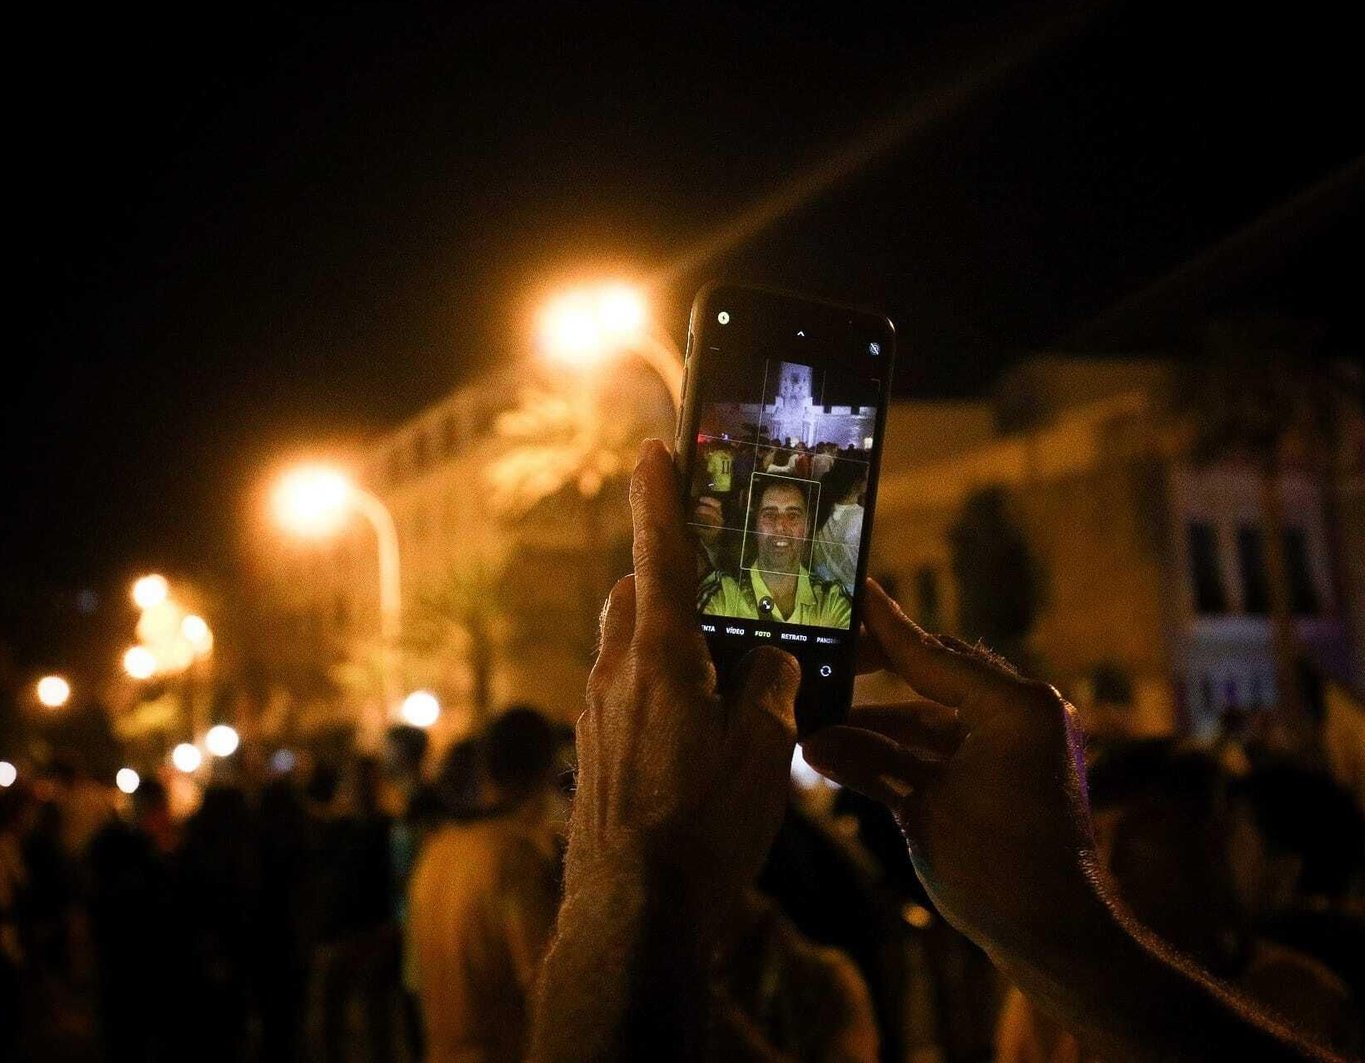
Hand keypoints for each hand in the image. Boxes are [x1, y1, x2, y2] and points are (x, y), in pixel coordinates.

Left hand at [568, 440, 798, 926]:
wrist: (632, 914)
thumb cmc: (703, 829)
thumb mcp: (764, 752)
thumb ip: (770, 688)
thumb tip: (770, 661)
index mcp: (660, 661)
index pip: (659, 556)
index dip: (658, 499)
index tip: (652, 451)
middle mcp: (617, 676)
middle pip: (637, 599)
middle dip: (669, 580)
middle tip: (717, 591)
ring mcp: (596, 717)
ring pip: (627, 648)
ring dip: (664, 640)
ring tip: (719, 673)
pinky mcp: (594, 754)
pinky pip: (624, 694)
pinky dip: (656, 688)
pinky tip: (695, 732)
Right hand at [802, 580, 1109, 968]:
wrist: (1058, 937)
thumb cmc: (1001, 870)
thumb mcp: (924, 811)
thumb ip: (871, 763)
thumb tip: (814, 738)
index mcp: (1014, 707)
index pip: (931, 654)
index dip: (884, 627)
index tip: (853, 592)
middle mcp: (1022, 715)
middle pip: (935, 674)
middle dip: (876, 672)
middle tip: (824, 657)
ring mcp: (1018, 745)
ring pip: (935, 716)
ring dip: (881, 722)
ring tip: (820, 723)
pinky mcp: (1008, 776)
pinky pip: (947, 749)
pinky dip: (903, 752)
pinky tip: (850, 754)